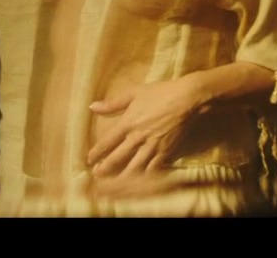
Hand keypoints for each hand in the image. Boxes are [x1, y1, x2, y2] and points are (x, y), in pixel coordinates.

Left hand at [86, 77, 203, 178]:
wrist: (187, 99)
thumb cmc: (160, 93)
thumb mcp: (134, 93)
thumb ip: (113, 103)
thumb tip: (92, 106)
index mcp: (127, 123)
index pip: (107, 141)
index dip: (97, 152)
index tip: (89, 160)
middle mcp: (137, 137)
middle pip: (118, 157)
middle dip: (106, 168)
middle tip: (97, 175)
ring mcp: (152, 146)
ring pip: (134, 166)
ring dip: (122, 176)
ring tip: (113, 184)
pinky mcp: (166, 152)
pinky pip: (153, 168)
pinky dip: (144, 177)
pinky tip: (138, 183)